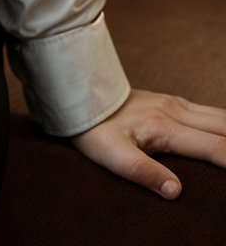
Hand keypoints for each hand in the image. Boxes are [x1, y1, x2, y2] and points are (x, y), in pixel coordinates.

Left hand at [71, 89, 225, 198]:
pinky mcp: (172, 103)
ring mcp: (175, 104)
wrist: (79, 95)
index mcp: (164, 127)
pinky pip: (209, 112)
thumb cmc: (94, 128)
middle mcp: (175, 110)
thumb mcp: (111, 155)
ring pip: (220, 116)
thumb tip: (176, 193)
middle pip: (224, 127)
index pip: (214, 147)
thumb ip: (143, 172)